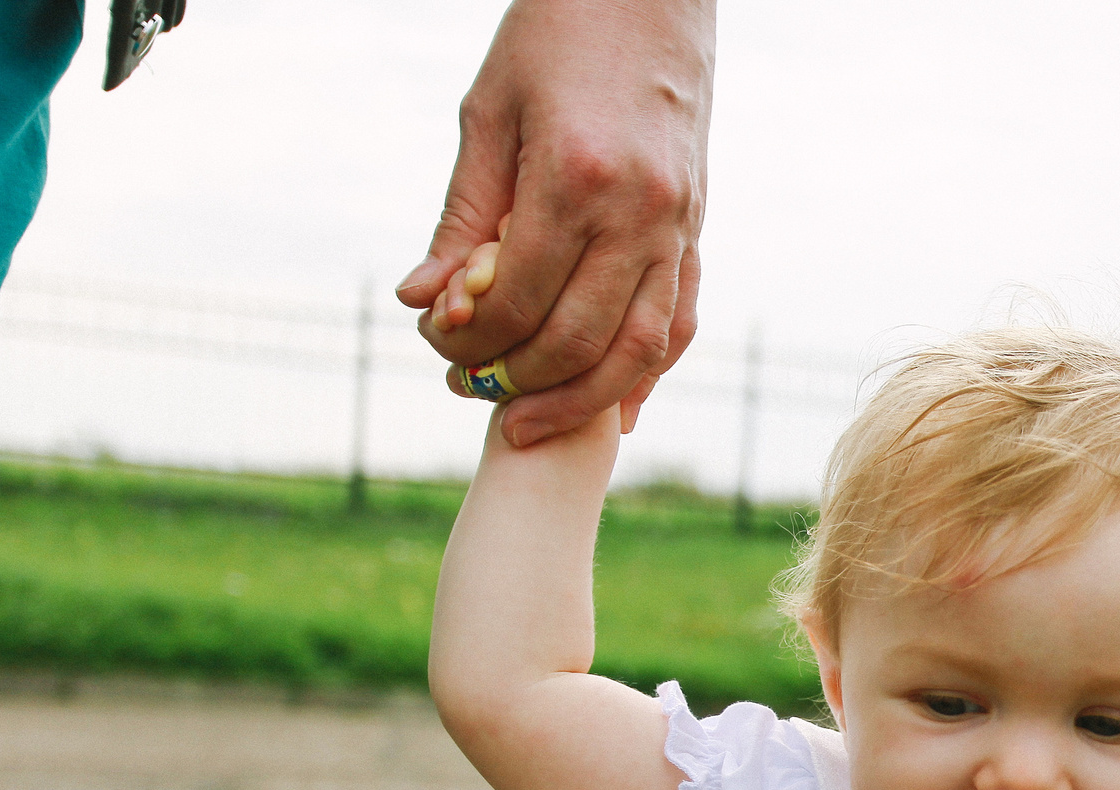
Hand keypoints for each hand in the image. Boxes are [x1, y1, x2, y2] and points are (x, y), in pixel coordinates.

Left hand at [398, 0, 713, 447]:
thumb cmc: (556, 38)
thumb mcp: (488, 116)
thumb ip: (462, 218)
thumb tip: (422, 302)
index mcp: (576, 178)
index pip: (519, 299)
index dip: (470, 339)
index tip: (436, 343)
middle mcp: (639, 213)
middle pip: (578, 339)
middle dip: (516, 379)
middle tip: (469, 387)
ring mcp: (679, 227)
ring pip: (637, 350)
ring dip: (580, 400)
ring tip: (528, 420)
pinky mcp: (697, 232)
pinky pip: (678, 324)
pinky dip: (643, 375)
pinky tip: (610, 407)